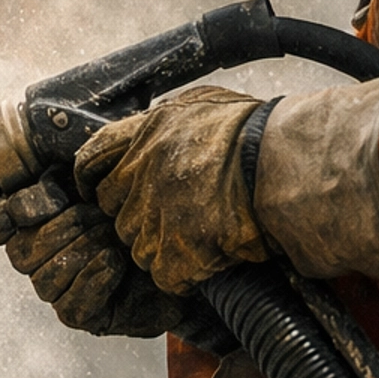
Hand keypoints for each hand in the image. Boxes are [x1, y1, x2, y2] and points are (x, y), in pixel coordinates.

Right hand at [0, 173, 189, 336]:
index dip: (2, 214)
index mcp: (40, 216)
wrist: (190, 248)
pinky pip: (69, 306)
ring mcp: (61, 286)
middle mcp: (42, 254)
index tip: (40, 201)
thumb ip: (80, 159)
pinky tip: (113, 262)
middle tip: (98, 214)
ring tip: (113, 238)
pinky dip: (91, 280)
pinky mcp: (86, 315)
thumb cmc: (149, 205)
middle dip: (61, 228)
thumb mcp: (115, 168)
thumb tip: (52, 165)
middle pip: (19, 251)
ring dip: (79, 252)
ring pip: (42, 279)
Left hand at [75, 85, 264, 294]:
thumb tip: (166, 127)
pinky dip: (185, 275)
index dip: (97, 178)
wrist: (285, 164)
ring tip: (201, 239)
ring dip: (165, 249)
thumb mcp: (206, 102)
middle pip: (117, 211)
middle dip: (141, 217)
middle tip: (175, 217)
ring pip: (139, 247)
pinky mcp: (177, 252)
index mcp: (147, 133)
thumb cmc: (260, 132)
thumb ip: (174, 119)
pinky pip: (166, 275)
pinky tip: (209, 263)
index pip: (93, 158)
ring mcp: (156, 215)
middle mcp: (142, 173)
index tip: (105, 189)